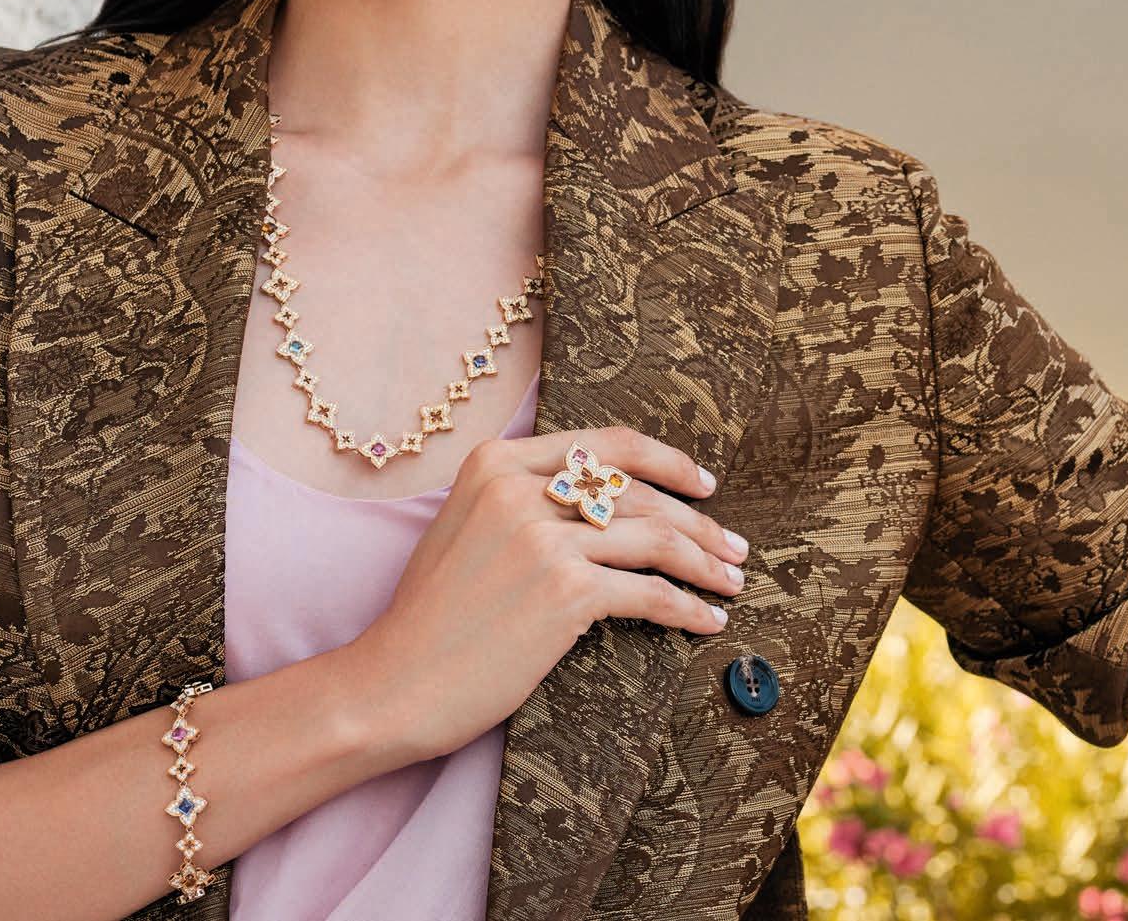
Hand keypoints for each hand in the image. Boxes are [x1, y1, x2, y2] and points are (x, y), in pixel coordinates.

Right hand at [335, 426, 749, 764]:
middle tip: (734, 546)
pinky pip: (650, 593)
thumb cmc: (433, 617)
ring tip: (732, 581)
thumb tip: (608, 500)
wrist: (394, 682)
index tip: (703, 484)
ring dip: (706, 562)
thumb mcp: (467, 527)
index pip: (608, 444)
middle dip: (699, 521)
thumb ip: (526, 499)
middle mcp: (521, 488)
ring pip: (657, 539)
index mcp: (496, 461)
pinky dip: (688, 608)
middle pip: (641, 493)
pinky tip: (707, 620)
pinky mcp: (565, 591)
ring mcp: (544, 538)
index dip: (667, 462)